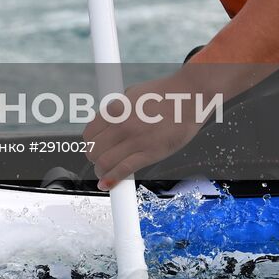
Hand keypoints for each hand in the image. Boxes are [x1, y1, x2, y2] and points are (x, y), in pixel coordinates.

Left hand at [82, 71, 210, 189]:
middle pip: (94, 149)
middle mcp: (121, 125)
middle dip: (93, 158)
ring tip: (102, 173)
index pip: (90, 133)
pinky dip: (112, 179)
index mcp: (115, 109)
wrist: (189, 98)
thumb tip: (108, 120)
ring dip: (100, 171)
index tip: (93, 148)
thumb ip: (119, 108)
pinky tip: (107, 183)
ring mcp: (135, 140)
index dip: (89, 144)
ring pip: (104, 162)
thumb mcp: (133, 94)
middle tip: (98, 161)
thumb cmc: (164, 94)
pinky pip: (124, 169)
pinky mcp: (150, 153)